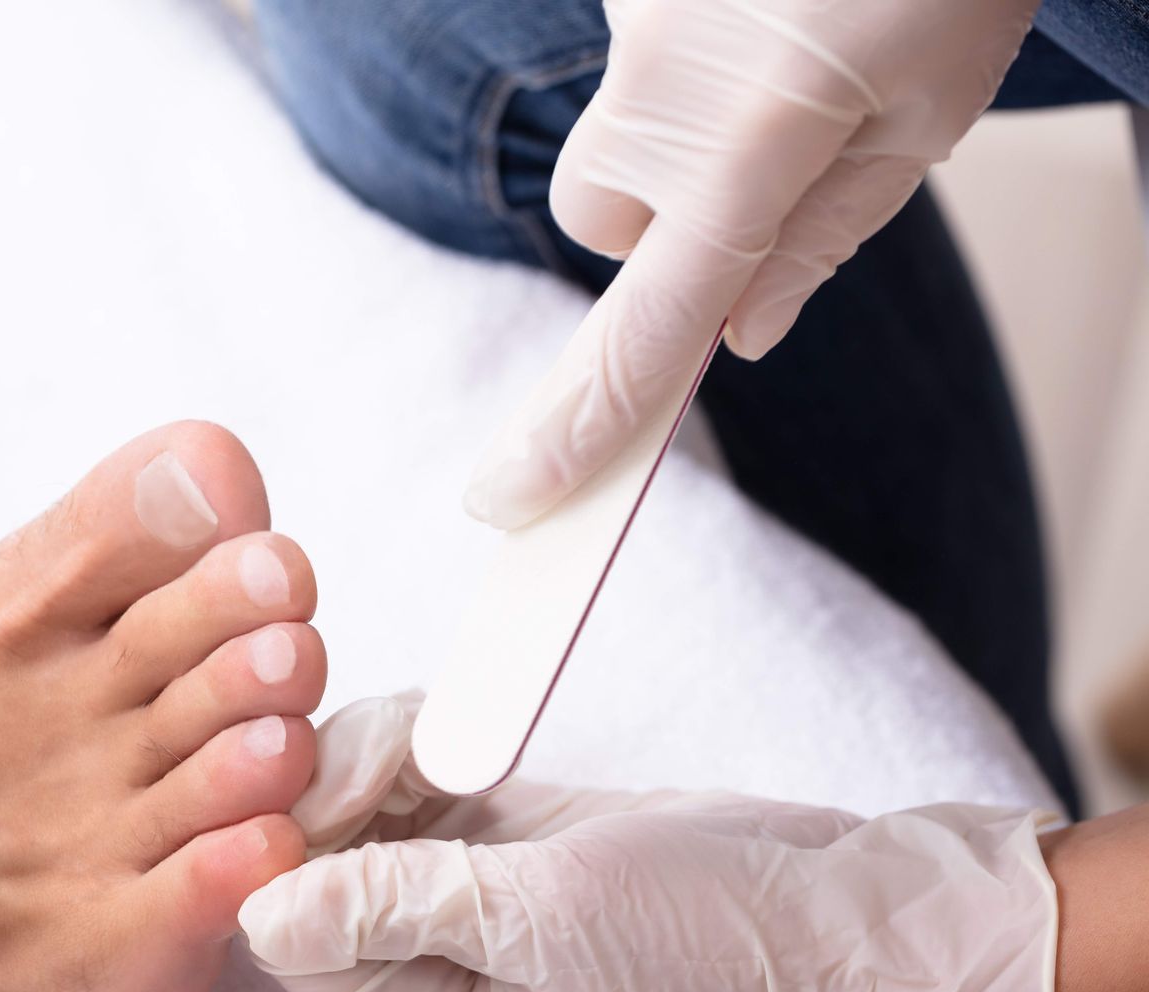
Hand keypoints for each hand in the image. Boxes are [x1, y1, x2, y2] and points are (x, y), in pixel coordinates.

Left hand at [242, 697, 1058, 991]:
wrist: (831, 914)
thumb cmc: (704, 939)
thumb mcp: (540, 920)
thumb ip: (395, 905)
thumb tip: (256, 910)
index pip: (286, 939)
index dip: (286, 849)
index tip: (340, 783)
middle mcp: (420, 966)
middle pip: (304, 858)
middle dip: (328, 785)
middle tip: (402, 752)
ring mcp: (452, 892)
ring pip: (347, 799)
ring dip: (375, 751)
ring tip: (447, 745)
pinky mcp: (491, 831)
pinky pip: (405, 773)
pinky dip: (416, 737)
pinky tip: (460, 732)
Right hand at [465, 0, 1039, 528]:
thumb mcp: (927, 112)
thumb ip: (824, 237)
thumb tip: (741, 336)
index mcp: (751, 147)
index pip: (643, 327)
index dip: (576, 428)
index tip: (509, 499)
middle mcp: (661, 89)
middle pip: (604, 217)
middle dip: (668, 221)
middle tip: (771, 156)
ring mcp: (626, 18)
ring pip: (616, 130)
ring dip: (680, 129)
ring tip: (788, 48)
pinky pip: (631, 52)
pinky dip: (687, 44)